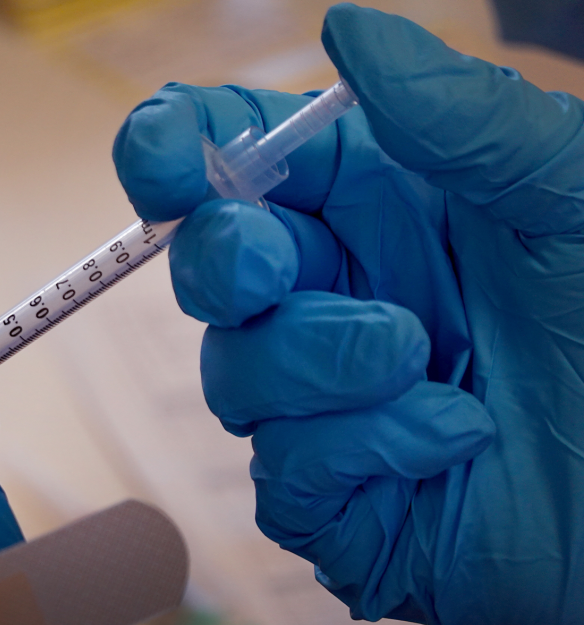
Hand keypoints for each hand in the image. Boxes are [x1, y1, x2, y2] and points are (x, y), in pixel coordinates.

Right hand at [113, 3, 583, 624]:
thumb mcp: (570, 202)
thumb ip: (462, 117)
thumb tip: (348, 29)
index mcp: (375, 209)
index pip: (240, 160)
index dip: (176, 148)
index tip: (164, 158)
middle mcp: (334, 296)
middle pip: (206, 263)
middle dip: (218, 258)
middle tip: (266, 264)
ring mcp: (322, 401)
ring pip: (233, 371)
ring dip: (312, 360)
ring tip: (419, 358)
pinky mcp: (328, 495)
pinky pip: (280, 468)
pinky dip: (358, 445)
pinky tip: (450, 436)